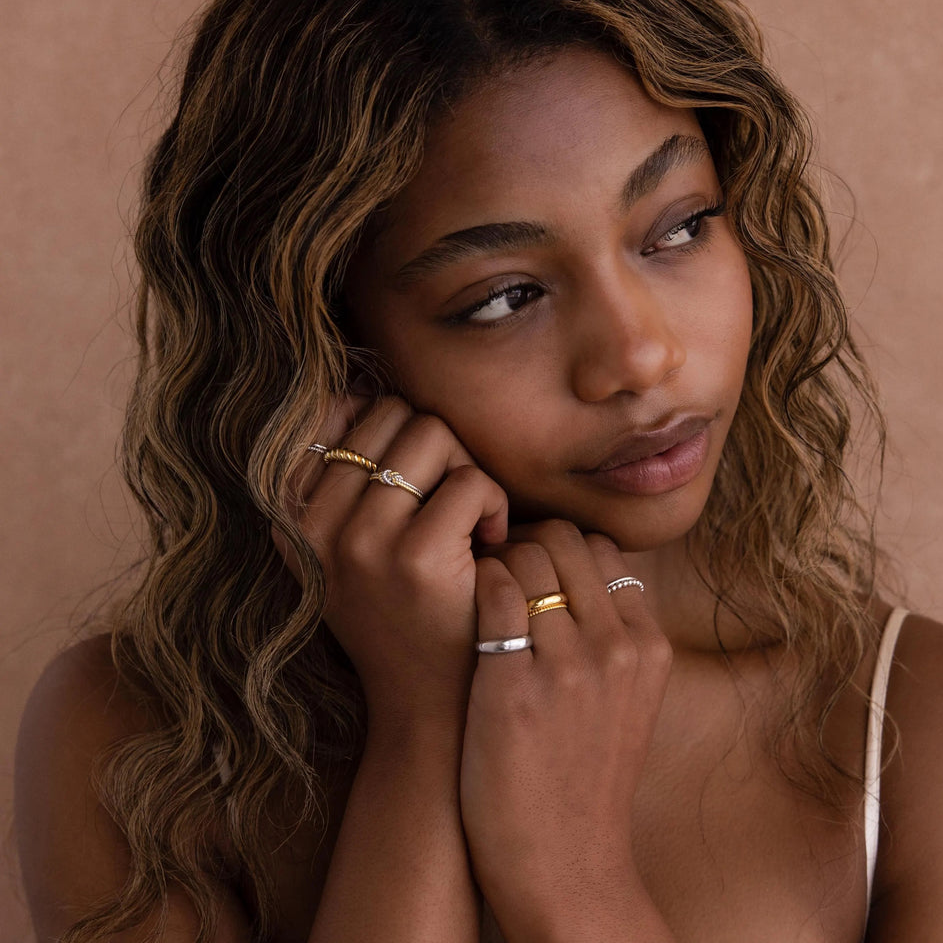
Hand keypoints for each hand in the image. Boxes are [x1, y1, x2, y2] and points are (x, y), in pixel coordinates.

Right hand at [272, 394, 507, 726]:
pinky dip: (496, 505)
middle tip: (449, 501)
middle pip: (392, 412)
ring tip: (470, 523)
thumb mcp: (349, 549)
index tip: (413, 476)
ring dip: (466, 470)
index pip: (336, 410)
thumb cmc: (403, 612)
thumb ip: (345, 477)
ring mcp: (359, 542)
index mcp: (290, 515)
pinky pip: (471, 481)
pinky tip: (492, 546)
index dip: (388, 426)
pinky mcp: (415, 559)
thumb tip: (366, 391)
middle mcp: (312, 525)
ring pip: (432, 434)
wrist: (426, 707)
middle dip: (435, 446)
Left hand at [460, 521, 672, 916]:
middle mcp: (618, 647)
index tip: (532, 568)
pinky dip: (474, 585)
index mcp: (650, 646)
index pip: (602, 549)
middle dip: (525, 542)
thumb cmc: (585, 776)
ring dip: (495, 562)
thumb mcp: (629, 699)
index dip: (560, 549)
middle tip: (497, 567)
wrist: (565, 865)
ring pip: (526, 555)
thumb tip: (578, 573)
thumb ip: (616, 635)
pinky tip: (460, 609)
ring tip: (477, 592)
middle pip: (565, 539)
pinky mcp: (513, 685)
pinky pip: (493, 590)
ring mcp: (568, 665)